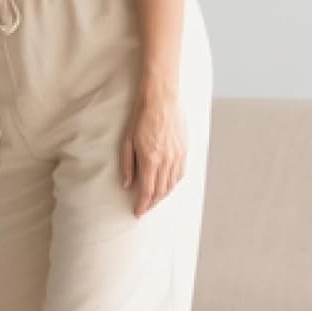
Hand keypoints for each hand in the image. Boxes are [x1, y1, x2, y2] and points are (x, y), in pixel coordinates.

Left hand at [121, 90, 187, 217]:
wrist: (162, 99)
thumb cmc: (141, 117)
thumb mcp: (127, 141)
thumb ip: (127, 165)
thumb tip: (127, 185)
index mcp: (151, 159)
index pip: (147, 191)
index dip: (142, 204)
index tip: (138, 212)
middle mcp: (167, 160)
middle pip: (161, 191)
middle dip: (152, 203)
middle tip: (144, 208)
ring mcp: (178, 155)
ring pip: (172, 184)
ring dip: (163, 195)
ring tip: (154, 200)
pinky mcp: (184, 149)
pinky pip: (180, 173)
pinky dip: (173, 184)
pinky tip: (168, 186)